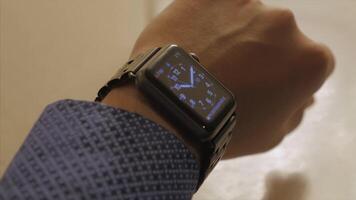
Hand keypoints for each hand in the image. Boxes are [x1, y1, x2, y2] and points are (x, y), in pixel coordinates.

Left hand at [129, 0, 334, 157]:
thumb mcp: (272, 134)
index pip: (308, 62)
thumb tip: (303, 93)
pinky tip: (194, 43)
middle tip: (231, 75)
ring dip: (233, 36)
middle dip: (260, 54)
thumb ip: (296, 108)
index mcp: (308, 61)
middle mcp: (285, 24)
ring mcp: (246, 5)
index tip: (264, 86)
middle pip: (277, 37)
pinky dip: (208, 22)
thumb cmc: (223, 128)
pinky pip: (216, 7)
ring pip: (246, 20)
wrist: (167, 109)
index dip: (284, 75)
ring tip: (206, 61)